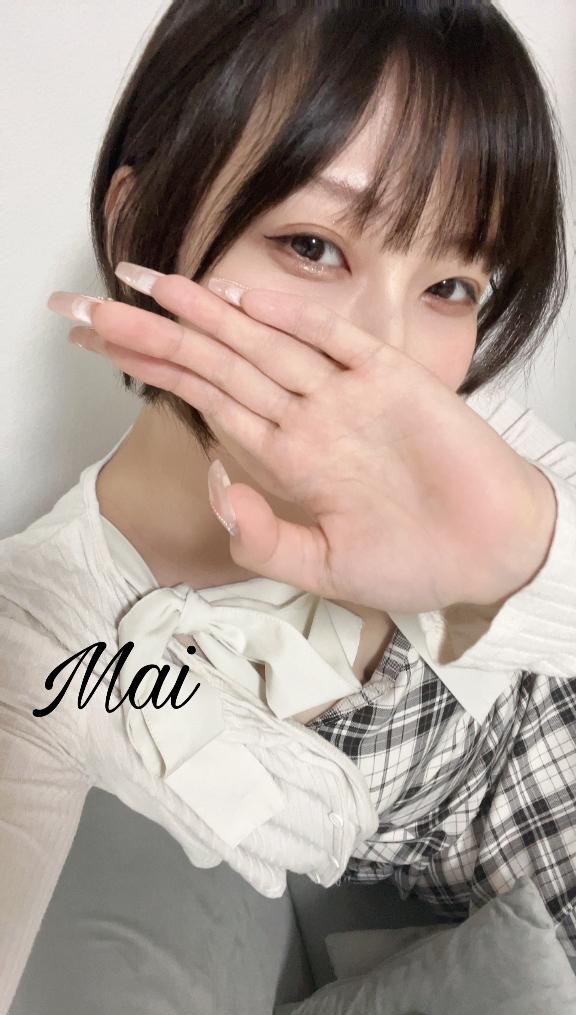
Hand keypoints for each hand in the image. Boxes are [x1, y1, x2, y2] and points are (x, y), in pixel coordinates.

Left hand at [48, 268, 552, 613]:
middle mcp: (310, 418)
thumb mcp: (322, 569)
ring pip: (265, 345)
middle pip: (217, 364)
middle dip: (152, 334)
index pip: (205, 400)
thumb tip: (213, 486)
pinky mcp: (396, 383)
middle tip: (86, 302)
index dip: (151, 370)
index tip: (100, 343)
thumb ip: (262, 537)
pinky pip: (339, 343)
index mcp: (289, 459)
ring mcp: (349, 397)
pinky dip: (295, 318)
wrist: (493, 555)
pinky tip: (245, 295)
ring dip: (208, 314)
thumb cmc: (415, 563)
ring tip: (152, 284)